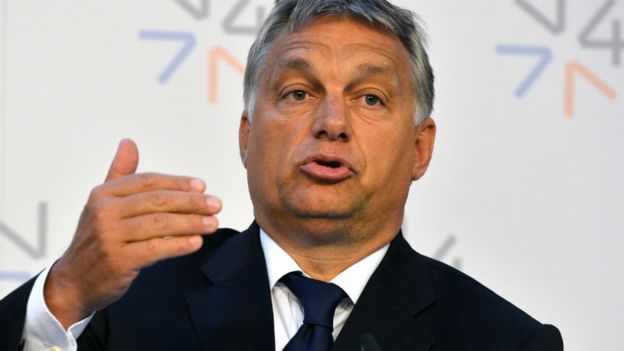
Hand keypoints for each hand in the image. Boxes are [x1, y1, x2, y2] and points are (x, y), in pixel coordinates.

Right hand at [44, 139, 221, 328]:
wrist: (74, 281)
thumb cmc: (96, 239)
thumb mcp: (102, 204)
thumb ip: (119, 173)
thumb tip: (128, 143)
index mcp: (104, 194)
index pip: (148, 182)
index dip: (178, 182)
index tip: (202, 186)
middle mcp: (105, 212)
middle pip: (157, 201)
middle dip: (191, 202)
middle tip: (216, 204)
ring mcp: (110, 237)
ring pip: (160, 224)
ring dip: (191, 223)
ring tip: (213, 223)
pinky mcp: (118, 261)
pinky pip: (155, 249)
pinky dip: (179, 245)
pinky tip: (196, 242)